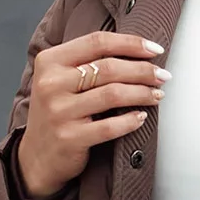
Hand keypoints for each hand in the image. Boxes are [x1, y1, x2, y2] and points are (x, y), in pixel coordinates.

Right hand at [15, 31, 170, 199]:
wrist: (36, 157)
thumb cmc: (58, 113)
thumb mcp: (60, 80)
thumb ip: (87, 62)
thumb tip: (138, 51)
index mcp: (49, 61)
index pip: (97, 42)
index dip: (130, 43)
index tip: (155, 49)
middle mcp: (51, 84)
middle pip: (108, 67)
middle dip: (143, 70)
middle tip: (163, 76)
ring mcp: (59, 111)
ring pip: (112, 94)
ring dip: (142, 93)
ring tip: (158, 95)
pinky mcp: (69, 137)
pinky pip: (110, 127)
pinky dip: (130, 120)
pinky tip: (142, 117)